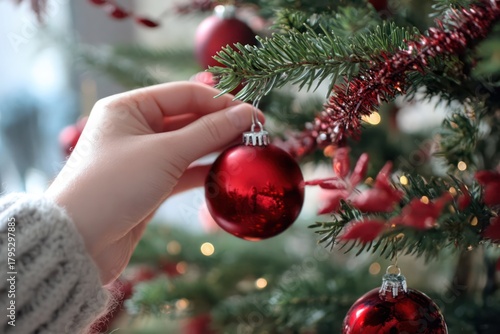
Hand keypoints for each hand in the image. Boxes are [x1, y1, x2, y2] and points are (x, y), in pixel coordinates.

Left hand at [45, 82, 263, 283]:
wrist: (78, 242)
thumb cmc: (114, 186)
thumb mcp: (165, 153)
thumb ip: (208, 132)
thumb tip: (246, 115)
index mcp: (129, 107)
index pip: (186, 94)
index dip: (223, 103)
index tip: (255, 115)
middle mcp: (134, 127)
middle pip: (188, 118)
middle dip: (222, 125)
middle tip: (257, 134)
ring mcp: (142, 157)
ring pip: (188, 145)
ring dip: (216, 147)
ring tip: (247, 151)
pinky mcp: (148, 184)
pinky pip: (182, 170)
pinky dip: (203, 170)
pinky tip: (226, 172)